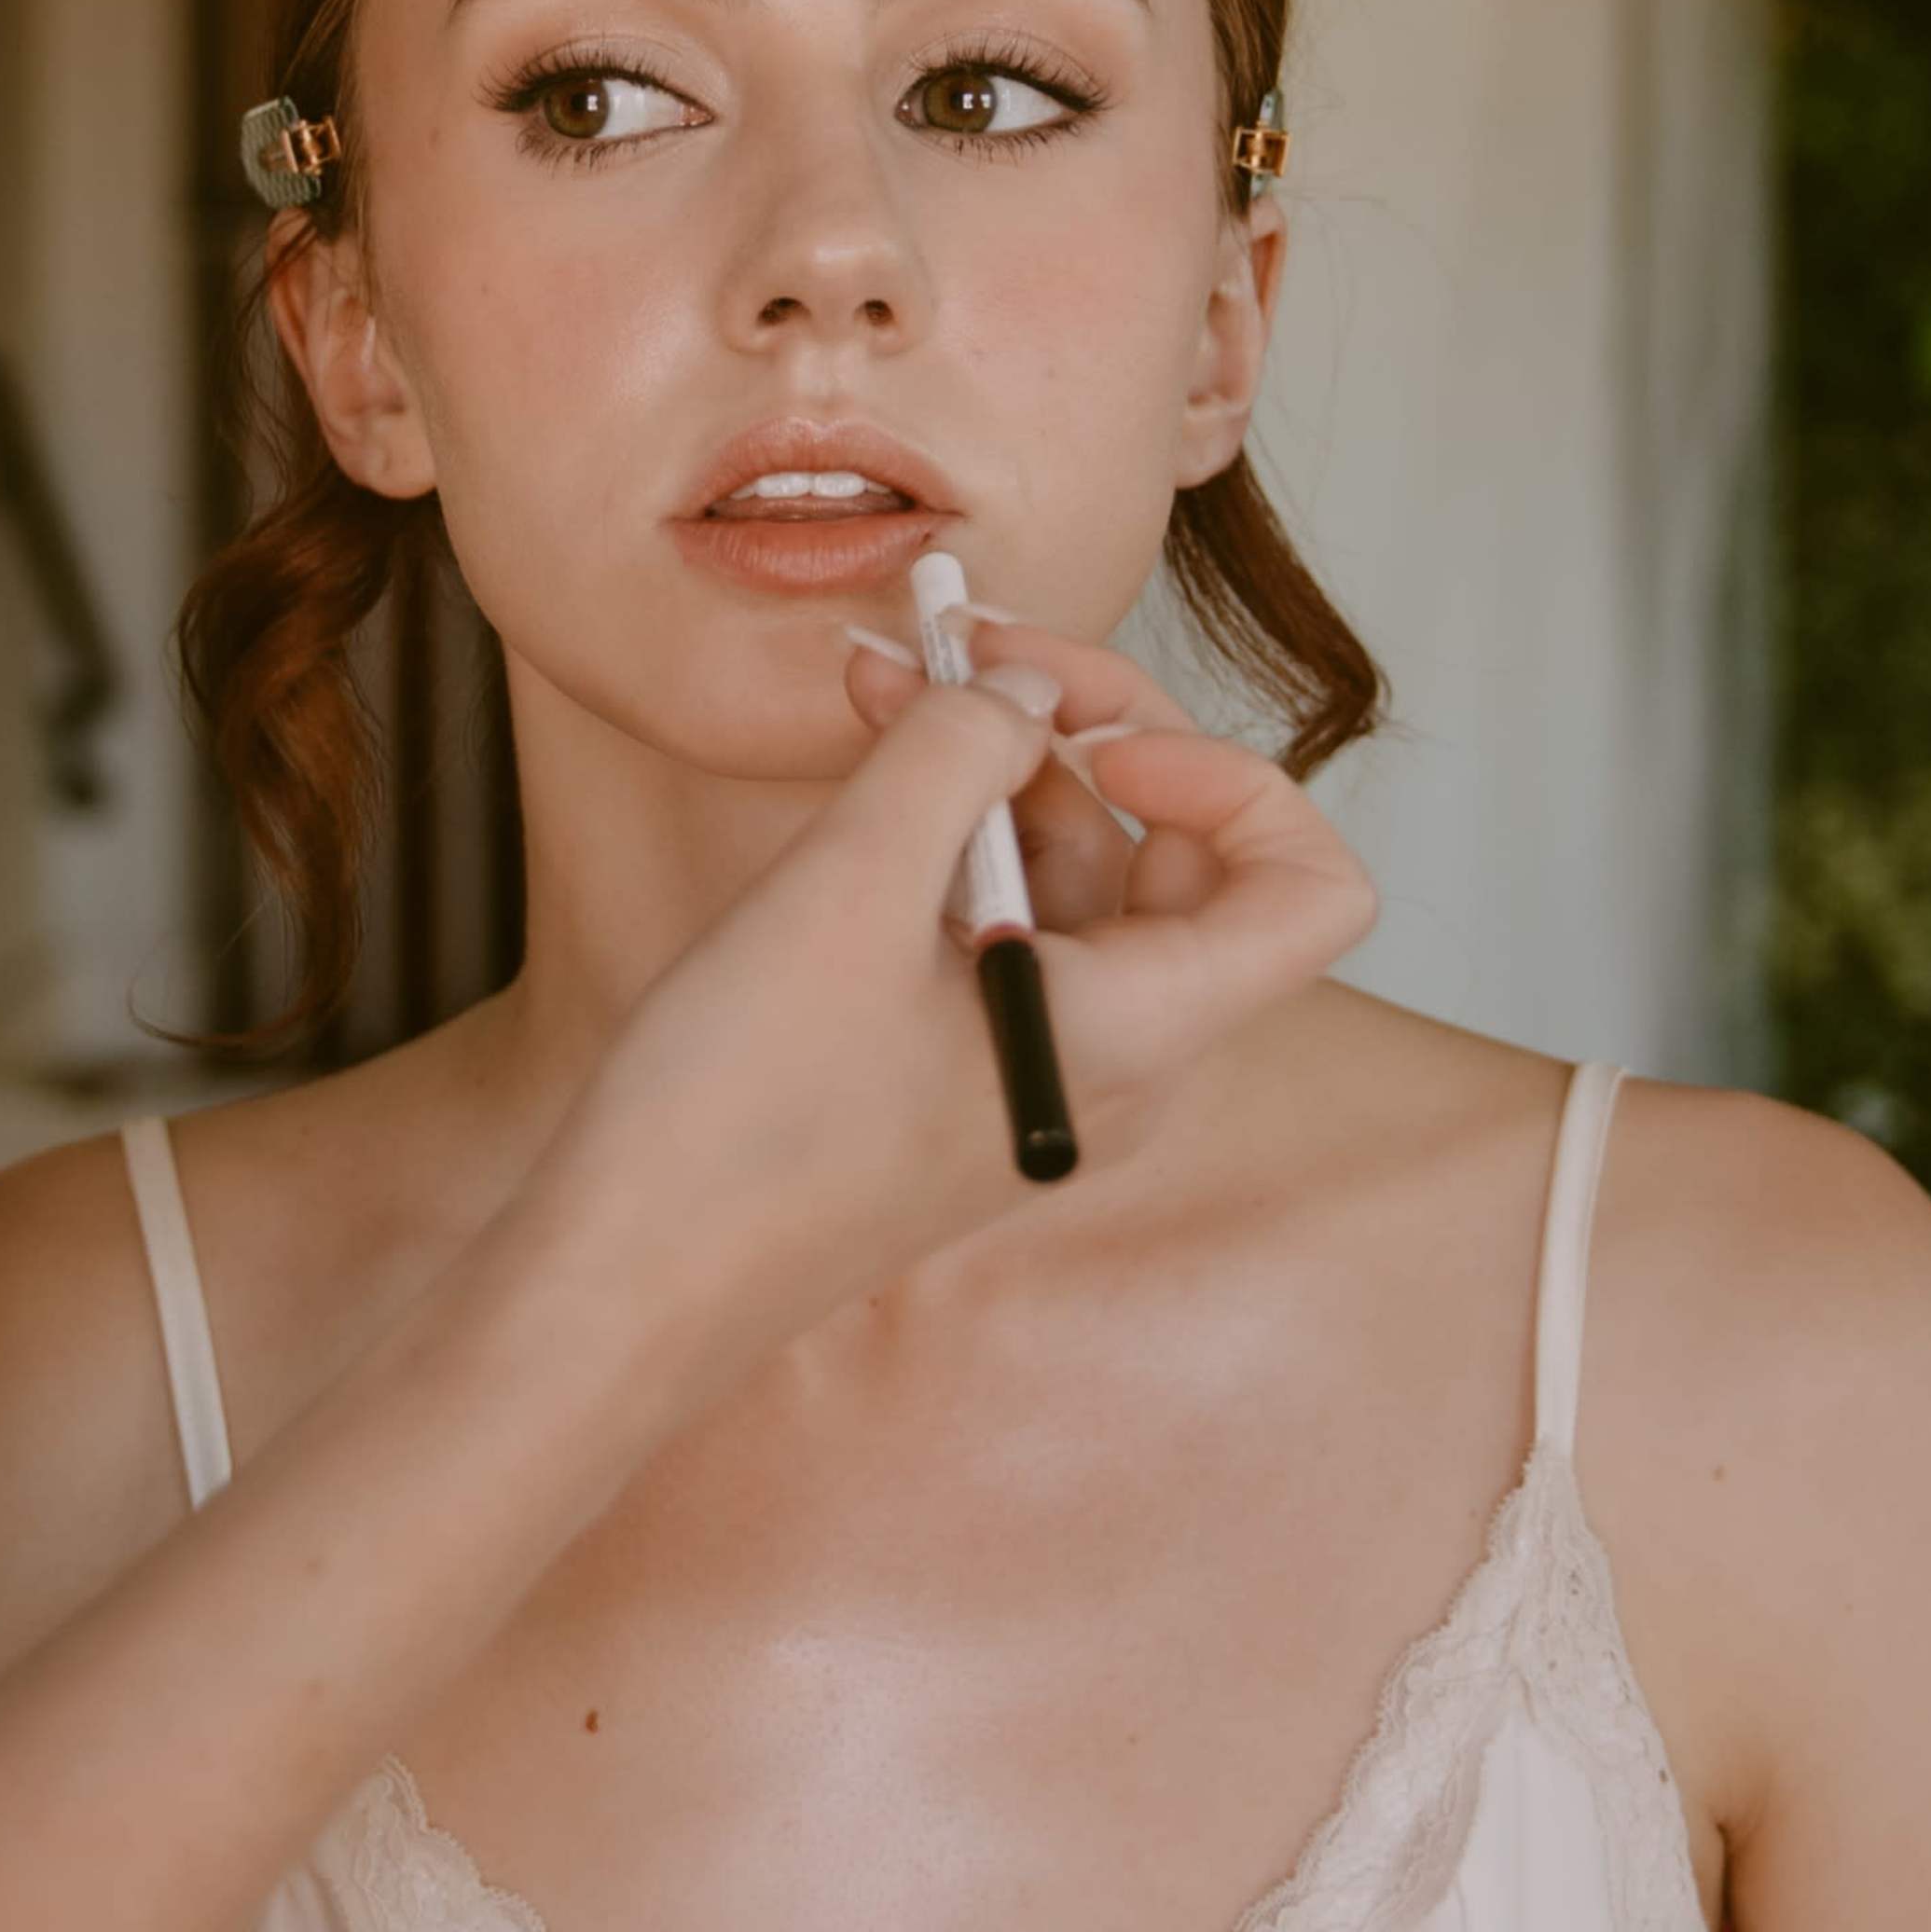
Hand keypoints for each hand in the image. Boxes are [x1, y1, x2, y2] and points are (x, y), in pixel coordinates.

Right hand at [553, 630, 1370, 1376]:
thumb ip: (961, 750)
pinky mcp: (961, 1072)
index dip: (1231, 778)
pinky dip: (945, 837)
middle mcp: (1117, 1062)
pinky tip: (859, 772)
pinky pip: (1001, 928)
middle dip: (1079, 731)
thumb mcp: (849, 887)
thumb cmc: (736, 1124)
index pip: (1311, 891)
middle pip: (1179, 859)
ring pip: (1074, 882)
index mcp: (1137, 1035)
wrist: (620, 1286)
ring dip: (991, 769)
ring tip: (878, 681)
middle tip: (960, 645)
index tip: (1092, 738)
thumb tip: (1027, 689)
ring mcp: (1039, 1071)